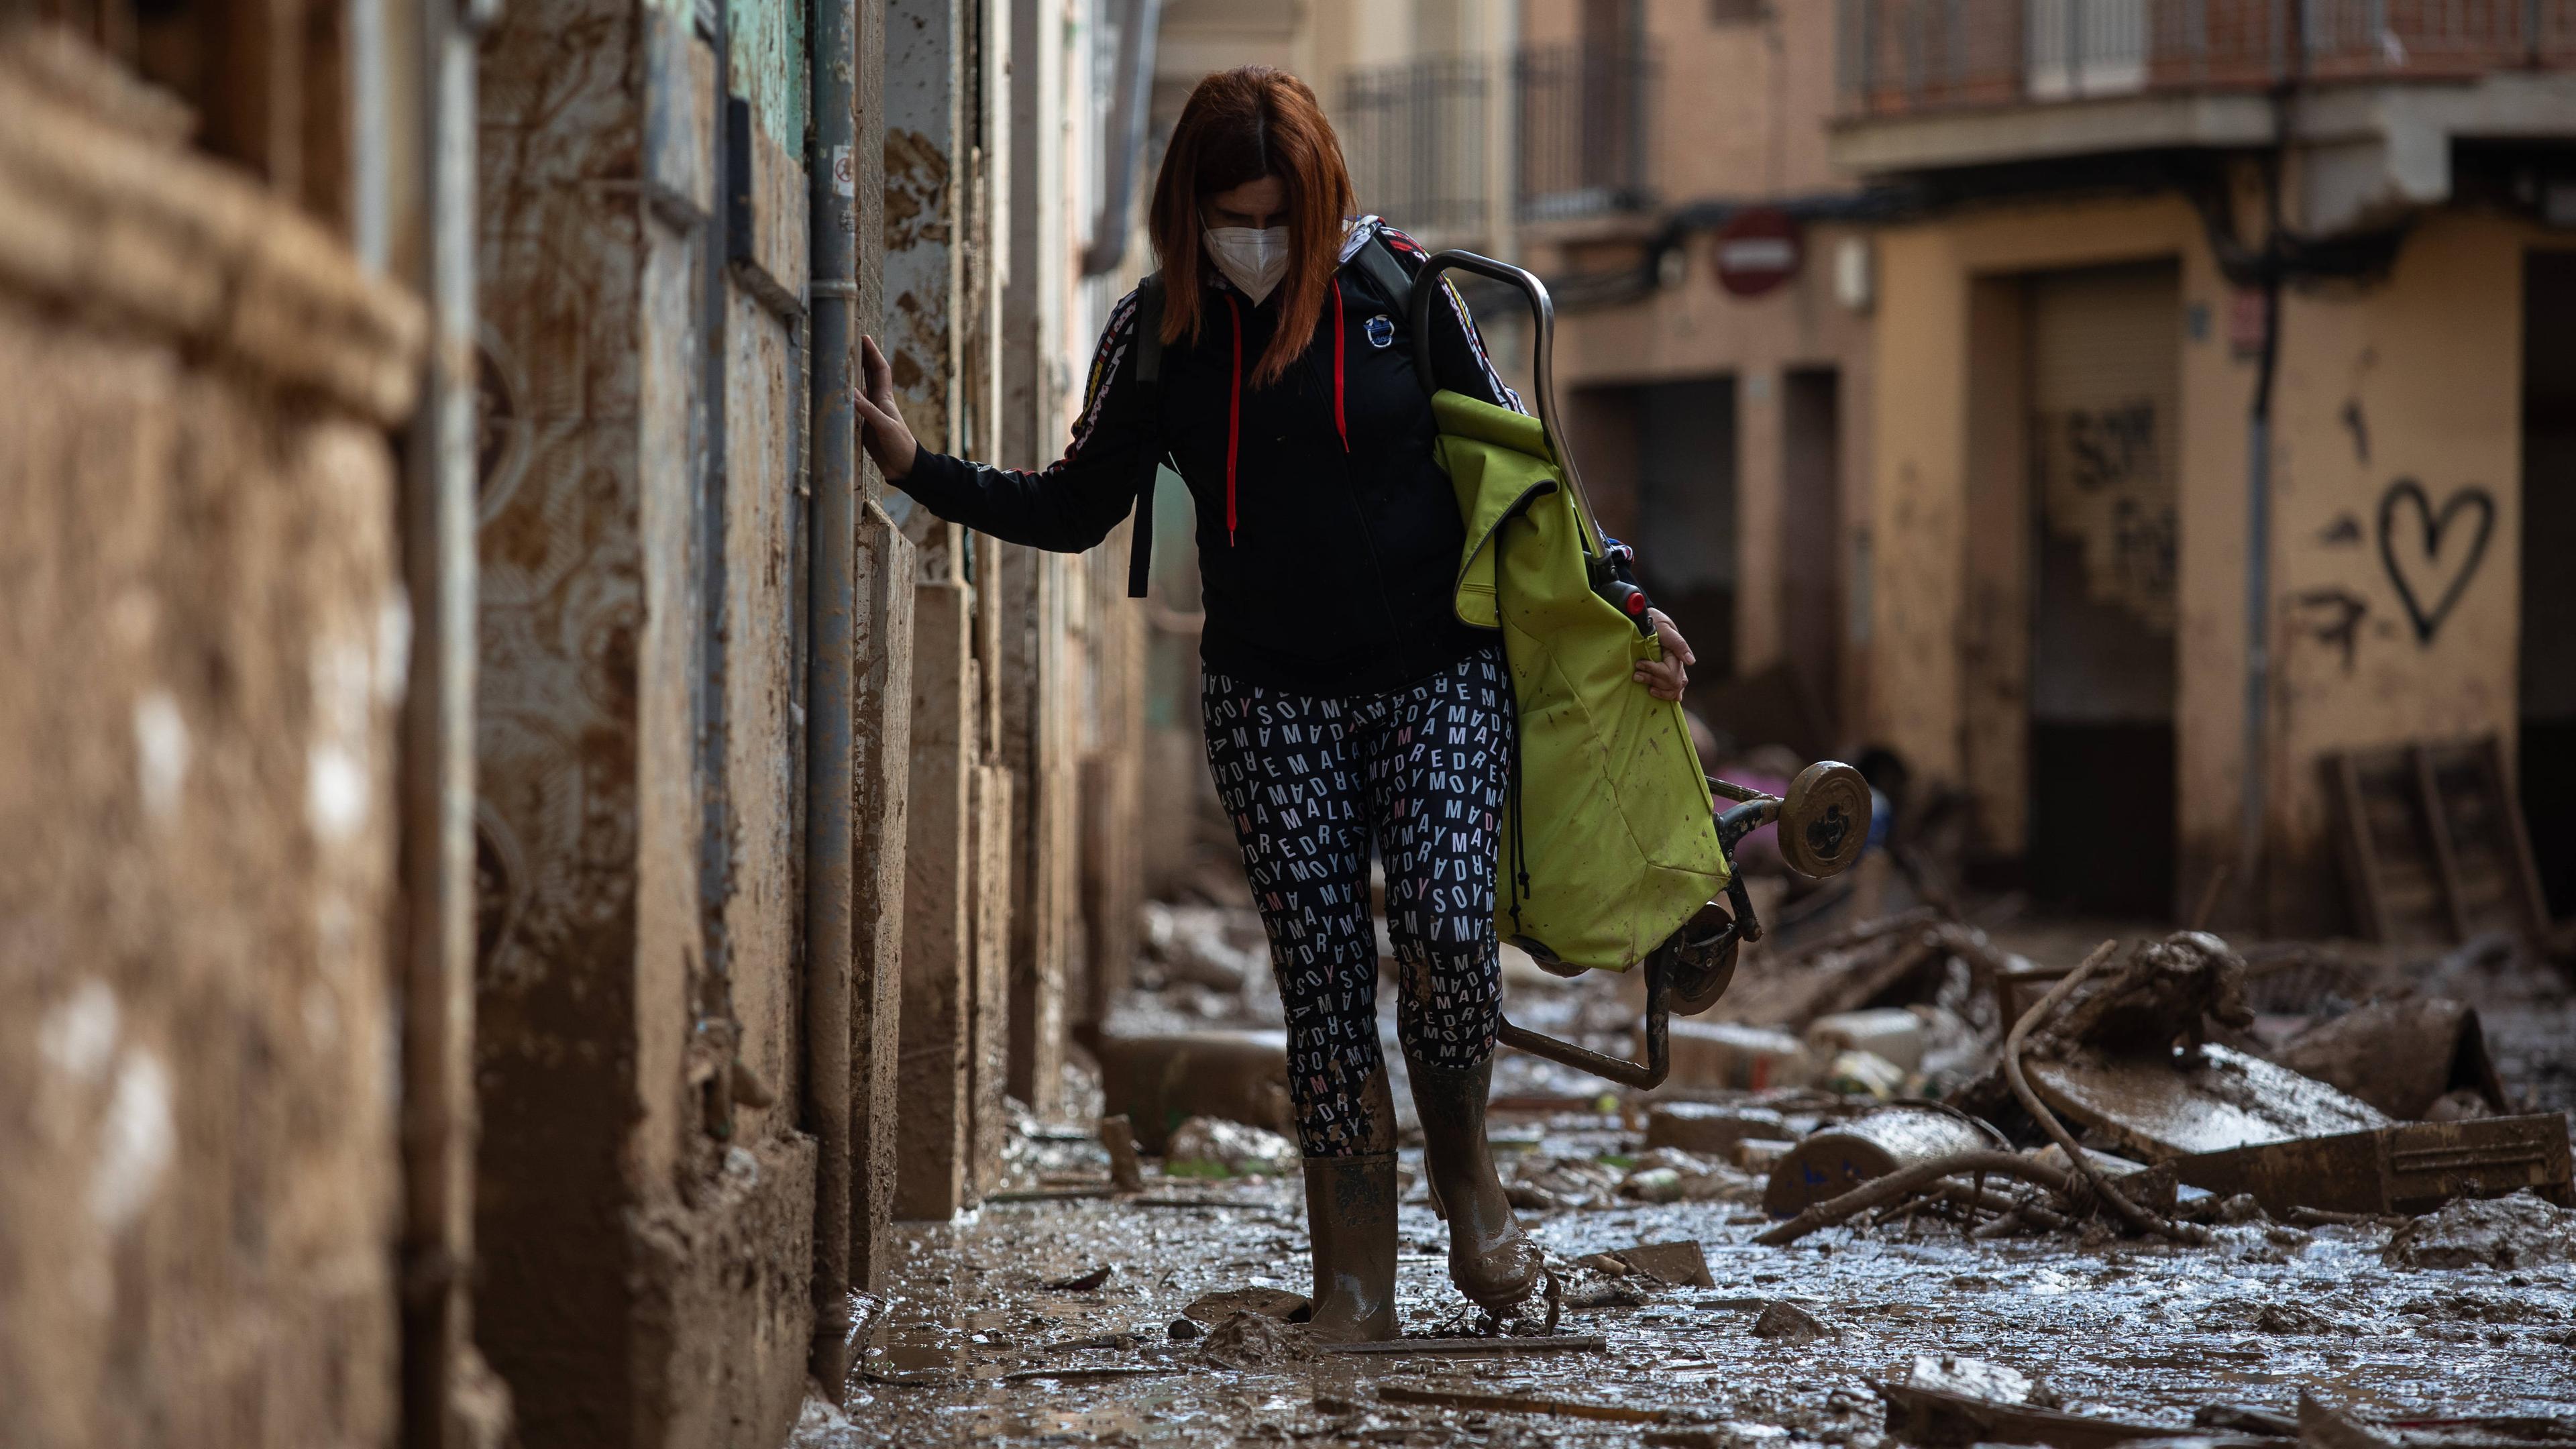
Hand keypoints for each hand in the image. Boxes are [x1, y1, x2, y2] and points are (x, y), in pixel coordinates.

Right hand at [852, 336, 919, 481]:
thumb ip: (867, 410)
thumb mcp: (884, 427)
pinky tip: (838, 392)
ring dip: (852, 374)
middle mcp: (878, 402)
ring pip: (860, 387)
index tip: (863, 337)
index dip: (872, 352)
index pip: (880, 369)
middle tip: (848, 341)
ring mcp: (870, 413)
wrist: (904, 467)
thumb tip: (849, 391)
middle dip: (861, 357)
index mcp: (885, 398)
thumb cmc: (899, 445)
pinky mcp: (864, 425)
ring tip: (840, 360)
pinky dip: (845, 396)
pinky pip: (852, 405)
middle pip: (869, 374)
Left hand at [1632, 608, 1693, 701]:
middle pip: (1674, 684)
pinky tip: (1660, 695)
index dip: (1654, 671)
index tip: (1639, 664)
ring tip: (1648, 688)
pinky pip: (1673, 689)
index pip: (1670, 673)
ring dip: (1661, 692)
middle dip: (1655, 681)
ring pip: (1675, 689)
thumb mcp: (1665, 630)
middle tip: (1637, 675)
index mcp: (1677, 654)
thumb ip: (1678, 643)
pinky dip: (1667, 695)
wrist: (1647, 619)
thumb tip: (1691, 662)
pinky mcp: (1667, 673)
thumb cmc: (1655, 622)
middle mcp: (1678, 664)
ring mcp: (1674, 670)